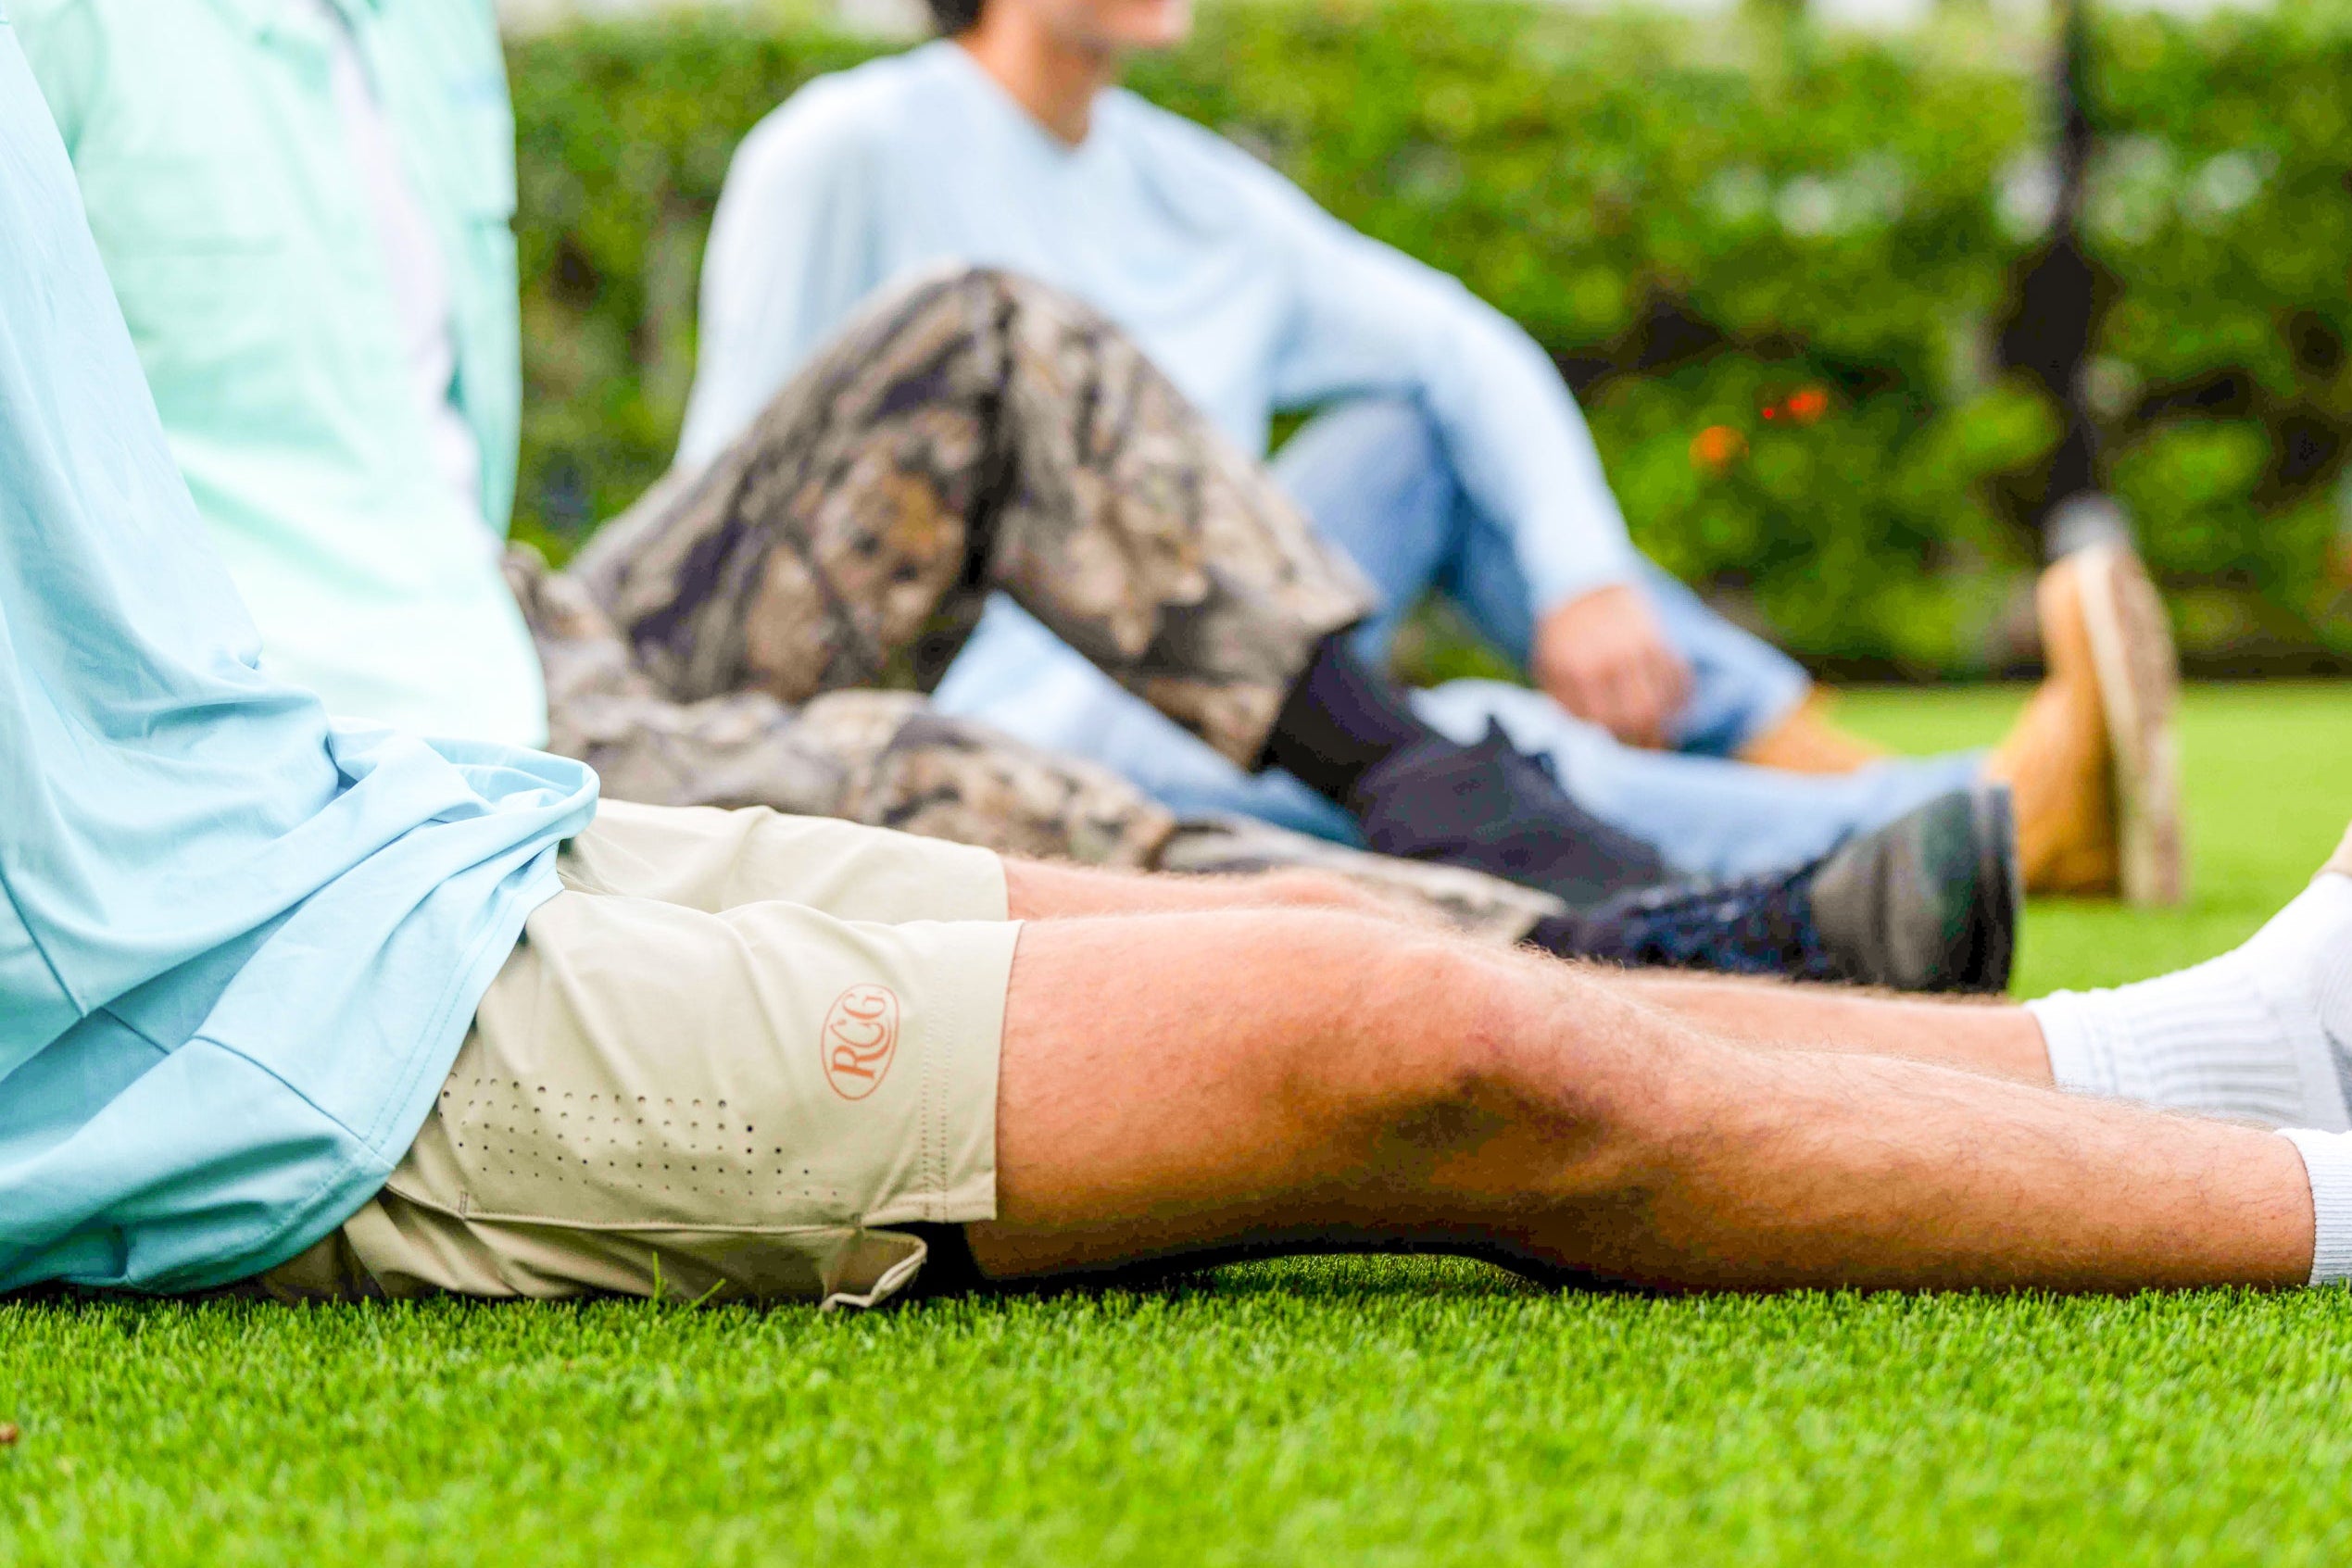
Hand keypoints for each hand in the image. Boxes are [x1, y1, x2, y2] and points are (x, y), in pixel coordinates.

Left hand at [1531, 583, 1691, 749]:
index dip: (1613, 742)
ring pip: (1661, 701)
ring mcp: (1635, 647)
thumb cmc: (1561, 635)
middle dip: (1645, 741)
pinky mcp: (1656, 636)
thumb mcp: (1547, 666)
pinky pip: (1678, 676)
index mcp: (1576, 670)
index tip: (1620, 753)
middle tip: (1649, 752)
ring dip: (1668, 724)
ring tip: (1666, 738)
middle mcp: (1608, 660)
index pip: (1601, 722)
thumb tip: (1582, 738)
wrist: (1581, 584)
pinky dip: (1683, 696)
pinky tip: (1677, 709)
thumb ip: (1560, 702)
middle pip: (1637, 716)